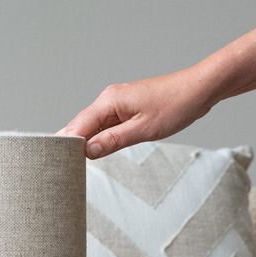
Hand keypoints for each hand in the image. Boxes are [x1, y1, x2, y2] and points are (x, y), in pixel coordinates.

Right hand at [57, 66, 216, 158]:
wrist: (200, 88)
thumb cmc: (177, 104)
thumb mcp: (144, 129)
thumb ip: (113, 141)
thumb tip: (88, 151)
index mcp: (109, 101)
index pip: (77, 126)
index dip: (65, 145)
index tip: (55, 163)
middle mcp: (108, 100)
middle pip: (80, 126)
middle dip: (70, 145)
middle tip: (58, 168)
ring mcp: (117, 104)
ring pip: (92, 127)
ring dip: (85, 143)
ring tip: (71, 164)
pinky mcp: (126, 109)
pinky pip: (105, 125)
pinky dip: (99, 138)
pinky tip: (95, 151)